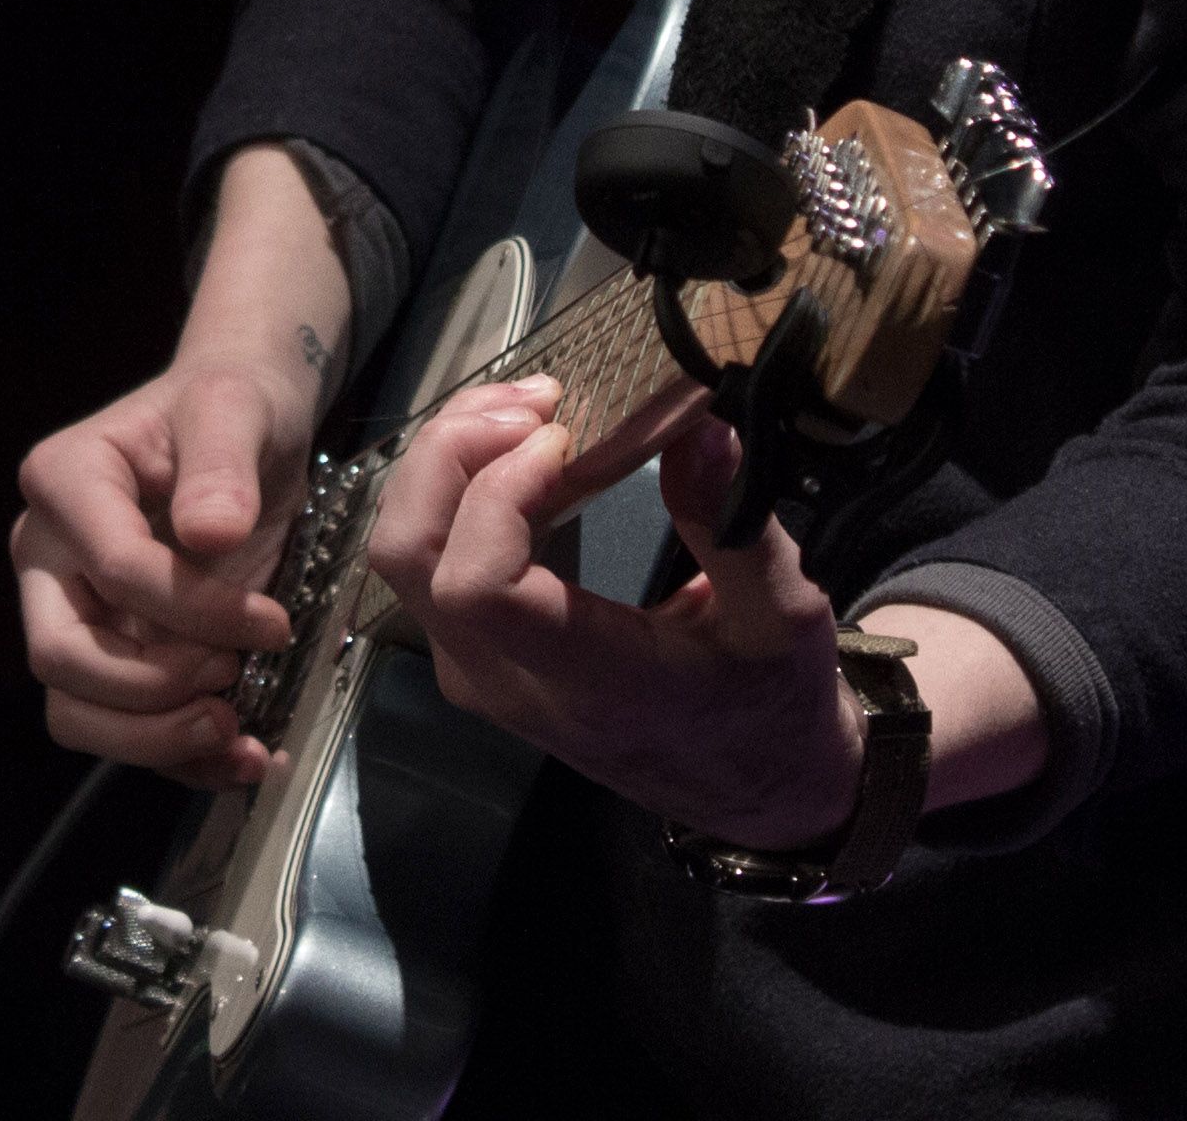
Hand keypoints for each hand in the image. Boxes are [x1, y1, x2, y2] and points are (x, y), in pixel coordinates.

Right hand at [11, 347, 315, 793]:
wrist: (249, 431)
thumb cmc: (233, 406)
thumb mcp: (237, 409)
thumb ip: (221, 462)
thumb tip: (209, 532)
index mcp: (64, 484)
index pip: (114, 572)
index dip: (196, 612)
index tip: (273, 622)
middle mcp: (49, 558)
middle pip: (63, 659)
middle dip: (152, 691)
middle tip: (232, 683)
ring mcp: (74, 613)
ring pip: (77, 713)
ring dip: (157, 741)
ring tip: (237, 735)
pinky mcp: (112, 656)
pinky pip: (123, 731)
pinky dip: (180, 758)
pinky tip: (245, 754)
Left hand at [363, 386, 867, 844]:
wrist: (753, 787)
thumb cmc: (770, 706)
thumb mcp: (784, 620)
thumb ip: (738, 529)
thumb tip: (701, 429)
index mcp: (583, 682)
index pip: (476, 585)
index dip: (496, 492)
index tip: (563, 436)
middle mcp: (503, 681)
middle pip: (408, 553)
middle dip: (452, 451)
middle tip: (539, 400)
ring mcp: (475, 669)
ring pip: (402, 550)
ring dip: (447, 460)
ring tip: (529, 410)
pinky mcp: (473, 651)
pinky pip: (425, 558)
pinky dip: (453, 486)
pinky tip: (517, 449)